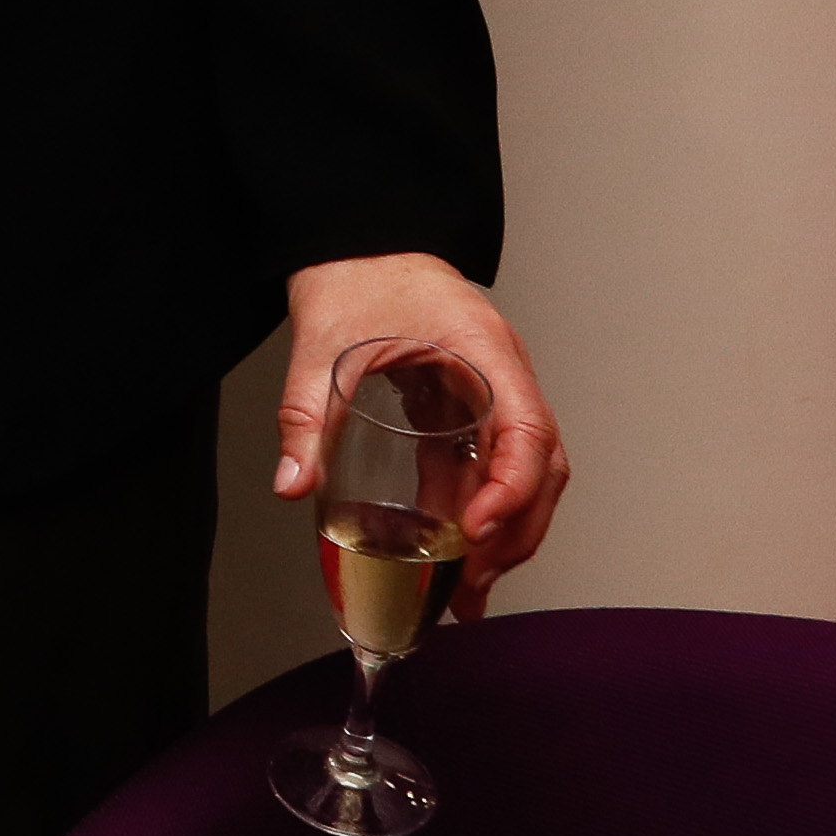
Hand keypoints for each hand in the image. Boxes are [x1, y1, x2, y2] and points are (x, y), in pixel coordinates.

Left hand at [277, 252, 568, 610]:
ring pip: (523, 474)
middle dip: (514, 532)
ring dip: (503, 534)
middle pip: (541, 466)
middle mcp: (503, 375)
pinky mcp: (470, 409)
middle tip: (473, 585)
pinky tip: (454, 556)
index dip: (512, 488)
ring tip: (467, 591)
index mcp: (484, 350)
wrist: (356, 244)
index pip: (528, 429)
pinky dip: (475, 512)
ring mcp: (494, 393)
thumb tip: (294, 484)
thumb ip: (306, 416)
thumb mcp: (321, 345)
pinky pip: (486, 467)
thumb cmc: (353, 277)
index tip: (477, 531)